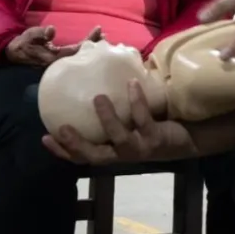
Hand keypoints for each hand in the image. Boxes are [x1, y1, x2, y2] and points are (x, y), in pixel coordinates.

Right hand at [4, 25, 101, 66]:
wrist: (15, 54)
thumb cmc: (23, 44)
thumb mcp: (30, 36)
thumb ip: (40, 33)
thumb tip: (52, 30)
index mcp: (54, 58)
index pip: (76, 49)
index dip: (89, 41)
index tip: (99, 30)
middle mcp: (60, 63)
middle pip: (82, 54)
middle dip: (94, 45)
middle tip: (106, 36)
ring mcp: (60, 63)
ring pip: (80, 56)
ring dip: (91, 48)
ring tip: (104, 40)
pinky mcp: (60, 61)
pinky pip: (76, 55)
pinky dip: (85, 49)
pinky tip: (92, 45)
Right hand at [42, 80, 196, 164]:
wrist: (189, 136)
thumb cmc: (153, 124)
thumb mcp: (130, 120)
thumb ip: (113, 109)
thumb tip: (94, 78)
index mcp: (112, 150)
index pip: (83, 156)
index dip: (63, 150)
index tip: (45, 137)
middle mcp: (123, 154)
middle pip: (95, 156)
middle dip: (77, 144)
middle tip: (62, 128)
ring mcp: (139, 148)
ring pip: (118, 138)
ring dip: (107, 119)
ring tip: (98, 98)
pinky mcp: (156, 139)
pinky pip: (144, 120)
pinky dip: (136, 102)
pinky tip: (131, 84)